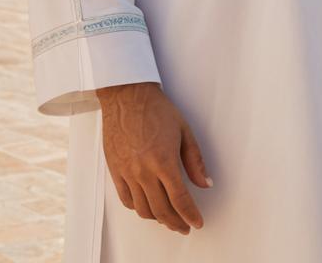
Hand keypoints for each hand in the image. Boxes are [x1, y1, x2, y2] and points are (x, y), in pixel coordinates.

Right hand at [97, 81, 211, 234]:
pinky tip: (147, 205)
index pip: (180, 200)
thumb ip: (195, 160)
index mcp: (164, 161)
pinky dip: (138, 208)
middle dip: (176, 223)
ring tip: (167, 217)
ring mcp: (128, 172)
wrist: (127, 95)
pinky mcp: (115, 170)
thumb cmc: (155, 108)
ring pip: (143, 209)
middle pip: (162, 210)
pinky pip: (126, 200)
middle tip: (184, 226)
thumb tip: (206, 183)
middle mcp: (144, 171)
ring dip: (158, 218)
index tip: (197, 222)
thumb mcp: (184, 130)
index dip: (190, 216)